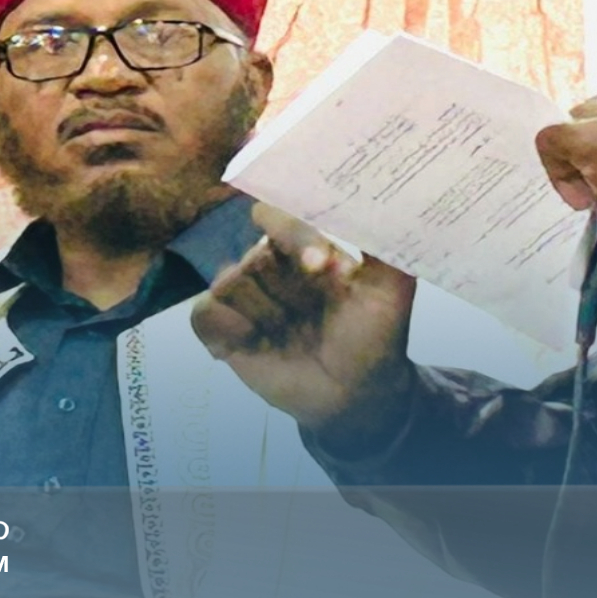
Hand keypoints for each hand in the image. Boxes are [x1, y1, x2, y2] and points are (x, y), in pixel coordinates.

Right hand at [191, 204, 418, 454]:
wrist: (355, 393)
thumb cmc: (374, 336)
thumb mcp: (392, 289)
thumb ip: (387, 245)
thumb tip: (386, 203)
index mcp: (306, 248)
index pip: (284, 219)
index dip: (296, 237)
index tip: (319, 266)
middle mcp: (271, 265)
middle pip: (256, 254)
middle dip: (285, 288)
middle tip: (308, 314)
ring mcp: (245, 296)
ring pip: (229, 282)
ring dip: (265, 314)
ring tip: (289, 333)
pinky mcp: (223, 328)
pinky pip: (204, 312)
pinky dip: (226, 326)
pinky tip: (253, 341)